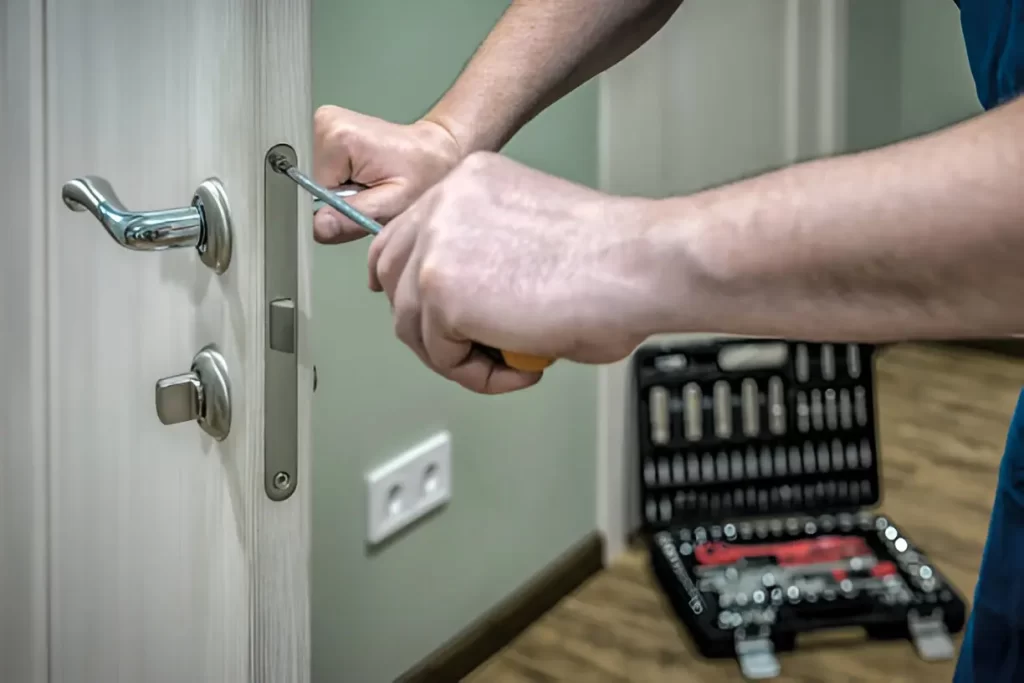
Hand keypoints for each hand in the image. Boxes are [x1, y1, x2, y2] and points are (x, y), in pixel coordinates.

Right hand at [312, 106, 461, 242]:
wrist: (432, 152)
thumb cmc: (422, 174)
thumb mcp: (392, 204)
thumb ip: (352, 217)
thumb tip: (319, 226)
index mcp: (337, 137)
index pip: (314, 193)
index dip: (337, 208)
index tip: (363, 204)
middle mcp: (324, 124)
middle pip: (313, 184)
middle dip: (339, 200)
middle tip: (370, 195)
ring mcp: (323, 124)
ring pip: (316, 180)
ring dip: (341, 191)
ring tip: (369, 184)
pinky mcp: (326, 130)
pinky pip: (322, 170)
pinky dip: (341, 181)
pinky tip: (362, 176)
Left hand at [368, 152, 657, 393]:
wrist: (640, 265)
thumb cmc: (612, 261)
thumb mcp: (528, 237)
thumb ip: (485, 259)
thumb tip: (470, 308)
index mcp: (468, 182)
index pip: (404, 235)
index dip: (409, 283)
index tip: (426, 314)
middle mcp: (444, 203)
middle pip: (391, 275)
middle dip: (425, 324)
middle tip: (474, 350)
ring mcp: (437, 245)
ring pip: (412, 323)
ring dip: (457, 356)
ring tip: (511, 362)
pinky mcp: (442, 292)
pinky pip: (440, 354)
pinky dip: (477, 375)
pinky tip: (521, 366)